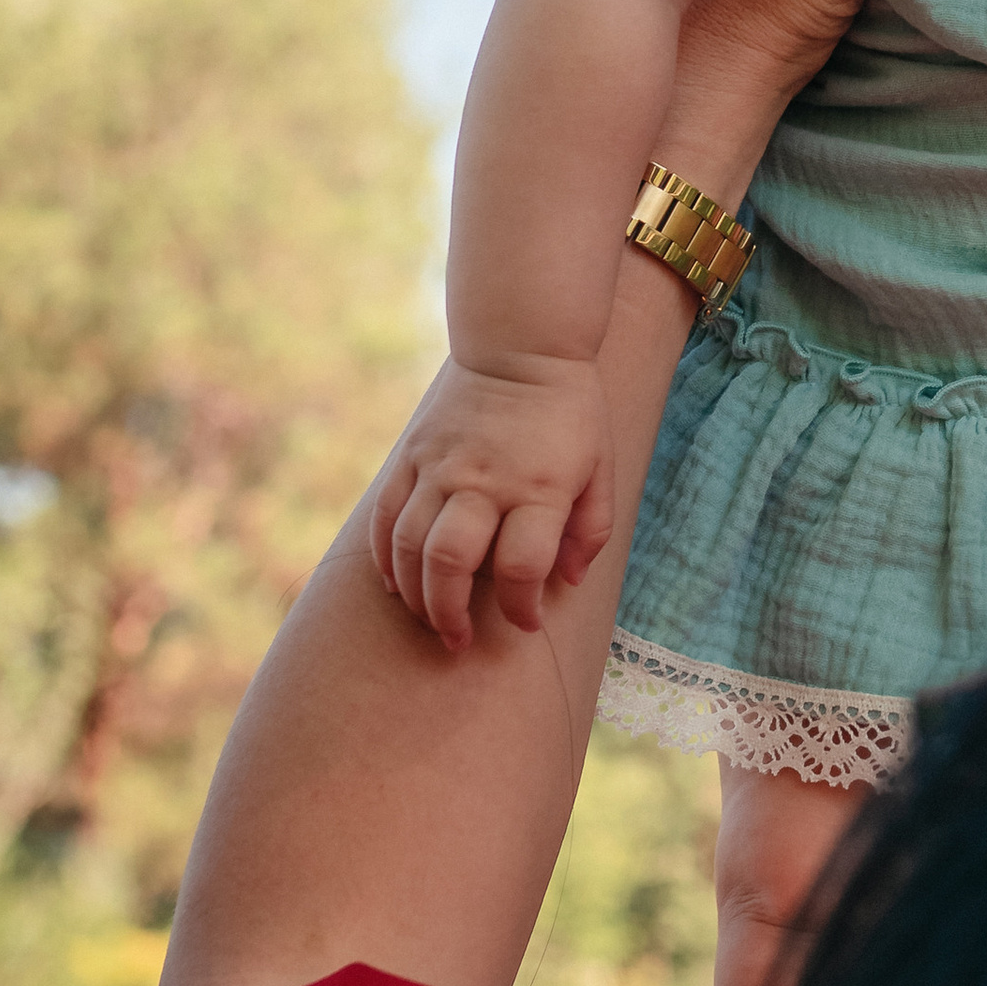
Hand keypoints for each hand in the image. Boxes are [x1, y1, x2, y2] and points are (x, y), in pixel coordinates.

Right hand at [369, 352, 614, 648]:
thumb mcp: (601, 467)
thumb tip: (568, 580)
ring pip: (410, 546)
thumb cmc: (569, 414)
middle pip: (451, 562)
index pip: (520, 567)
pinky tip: (396, 585)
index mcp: (539, 489)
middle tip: (459, 640)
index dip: (521, 607)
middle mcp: (484, 482)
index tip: (525, 622)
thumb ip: (591, 529)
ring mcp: (440, 468)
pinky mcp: (411, 457)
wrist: (520, 346)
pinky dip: (385, 559)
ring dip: (415, 595)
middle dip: (450, 614)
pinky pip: (387, 518)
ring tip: (430, 620)